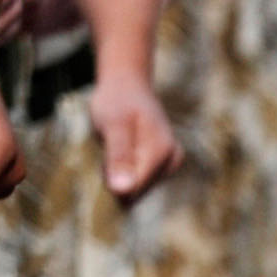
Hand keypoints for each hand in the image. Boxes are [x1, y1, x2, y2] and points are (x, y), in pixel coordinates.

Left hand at [91, 74, 179, 201]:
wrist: (126, 85)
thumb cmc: (117, 102)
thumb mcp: (113, 125)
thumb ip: (119, 156)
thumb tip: (123, 191)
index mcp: (163, 152)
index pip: (132, 190)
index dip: (111, 178)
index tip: (106, 152)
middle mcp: (171, 161)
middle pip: (134, 191)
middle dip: (115, 175)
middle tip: (109, 145)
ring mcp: (168, 164)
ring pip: (133, 188)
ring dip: (117, 172)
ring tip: (114, 146)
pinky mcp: (160, 166)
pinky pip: (135, 181)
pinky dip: (122, 170)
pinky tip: (119, 152)